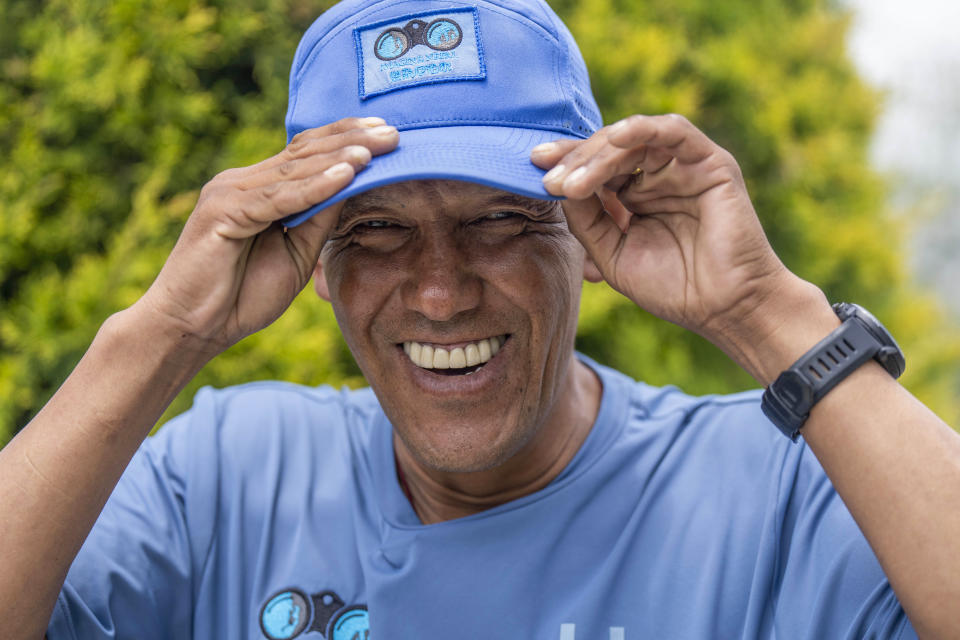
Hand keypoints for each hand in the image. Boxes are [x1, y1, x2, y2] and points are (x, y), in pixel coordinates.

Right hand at [136, 116, 398, 353]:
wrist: (192, 327)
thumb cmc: (241, 295)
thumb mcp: (296, 253)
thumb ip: (319, 219)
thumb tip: (354, 186)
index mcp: (257, 188)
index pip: (307, 153)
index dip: (346, 139)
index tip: (386, 132)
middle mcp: (241, 182)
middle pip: (304, 152)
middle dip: (351, 140)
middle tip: (394, 132)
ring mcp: (228, 193)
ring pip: (294, 170)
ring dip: (339, 158)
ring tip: (376, 149)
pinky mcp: (222, 212)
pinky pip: (278, 198)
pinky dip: (314, 187)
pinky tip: (345, 176)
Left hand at [532, 113, 798, 345]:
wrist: (723, 309)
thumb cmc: (672, 287)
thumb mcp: (611, 252)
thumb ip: (586, 218)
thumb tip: (557, 184)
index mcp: (633, 195)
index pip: (593, 168)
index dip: (565, 164)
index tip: (532, 167)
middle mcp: (656, 175)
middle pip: (608, 149)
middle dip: (575, 160)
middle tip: (549, 179)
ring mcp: (683, 166)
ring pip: (633, 139)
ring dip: (599, 155)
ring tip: (573, 181)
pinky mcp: (711, 162)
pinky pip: (675, 131)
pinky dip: (644, 130)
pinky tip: (617, 140)